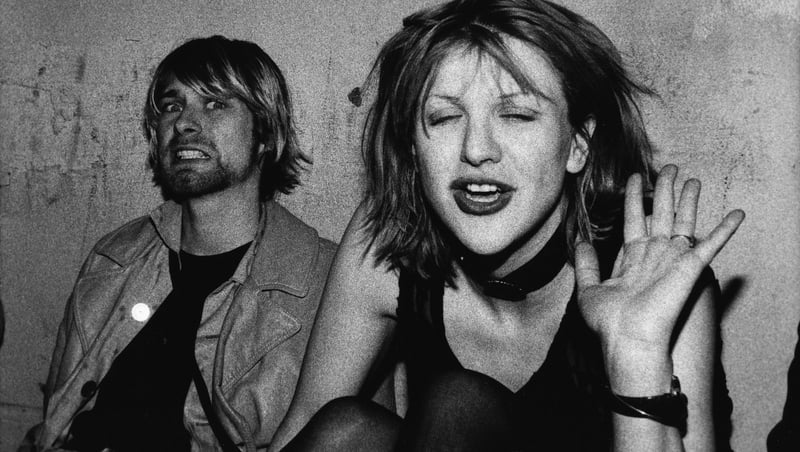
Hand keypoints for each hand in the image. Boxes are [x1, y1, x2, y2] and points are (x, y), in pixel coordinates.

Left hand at [575, 165, 743, 384]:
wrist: (628, 338)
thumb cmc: (608, 321)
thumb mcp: (588, 288)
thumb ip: (586, 263)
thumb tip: (579, 241)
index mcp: (631, 258)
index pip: (635, 220)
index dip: (635, 199)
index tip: (636, 178)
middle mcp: (653, 255)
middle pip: (661, 214)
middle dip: (664, 190)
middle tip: (669, 168)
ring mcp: (672, 260)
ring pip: (683, 221)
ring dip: (689, 200)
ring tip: (693, 179)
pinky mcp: (690, 268)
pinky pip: (711, 245)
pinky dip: (725, 229)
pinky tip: (737, 214)